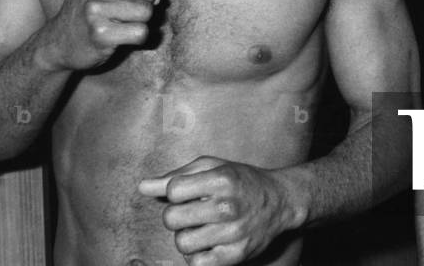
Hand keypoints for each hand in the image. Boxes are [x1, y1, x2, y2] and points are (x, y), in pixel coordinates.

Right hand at [39, 0, 157, 69]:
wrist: (58, 43)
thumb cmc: (87, 10)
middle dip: (146, 4)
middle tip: (127, 14)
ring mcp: (94, 8)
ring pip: (147, 11)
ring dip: (141, 22)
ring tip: (122, 24)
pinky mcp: (100, 33)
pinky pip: (141, 32)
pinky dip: (138, 38)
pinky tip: (121, 37)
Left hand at [139, 156, 298, 265]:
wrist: (280, 201)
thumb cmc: (241, 181)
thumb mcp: (213, 167)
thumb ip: (177, 176)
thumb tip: (142, 187)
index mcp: (221, 179)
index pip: (173, 190)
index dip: (176, 192)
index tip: (188, 193)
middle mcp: (227, 206)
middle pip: (172, 219)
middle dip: (177, 216)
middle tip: (193, 212)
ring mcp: (232, 233)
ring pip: (182, 243)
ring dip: (187, 237)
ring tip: (201, 228)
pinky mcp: (236, 255)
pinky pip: (197, 264)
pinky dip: (197, 256)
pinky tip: (208, 243)